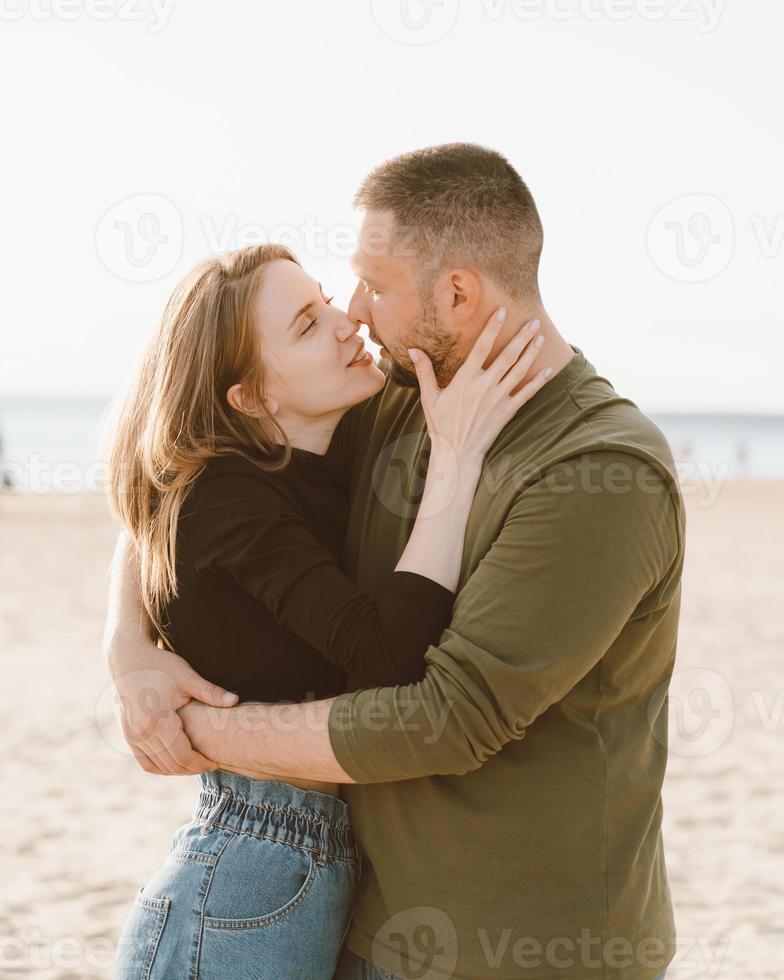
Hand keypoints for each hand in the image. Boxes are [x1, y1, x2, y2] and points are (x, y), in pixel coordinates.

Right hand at [108, 634, 238, 775]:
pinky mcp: (128, 735)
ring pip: (158, 766)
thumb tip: (235, 700)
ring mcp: (132, 736)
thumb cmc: (160, 665)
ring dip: (177, 770)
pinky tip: (175, 763)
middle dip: (192, 769)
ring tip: (196, 764)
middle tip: (210, 764)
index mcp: (158, 721)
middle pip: (171, 765)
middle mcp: (142, 733)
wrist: (128, 658)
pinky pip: (145, 762)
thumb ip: (210, 693)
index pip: (183, 756)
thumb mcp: (187, 677)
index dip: (201, 763)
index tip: (215, 761)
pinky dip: (160, 767)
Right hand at [408, 308, 551, 464]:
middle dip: (521, 337)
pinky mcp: (507, 412)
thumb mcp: (429, 397)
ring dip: (531, 353)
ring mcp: (498, 399)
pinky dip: (538, 382)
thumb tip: (413, 349)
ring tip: (540, 337)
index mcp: (465, 380)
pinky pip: (526, 394)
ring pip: (519, 371)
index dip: (492, 328)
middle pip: (507, 357)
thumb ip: (424, 371)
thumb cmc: (441, 425)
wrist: (457, 452)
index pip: (481, 348)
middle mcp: (484, 386)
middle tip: (533, 320)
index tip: (502, 312)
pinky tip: (548, 369)